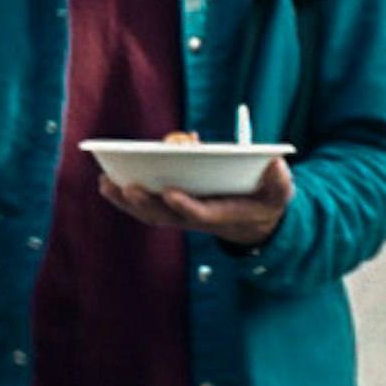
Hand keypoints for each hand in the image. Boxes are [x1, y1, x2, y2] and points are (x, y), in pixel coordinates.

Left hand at [100, 158, 293, 251]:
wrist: (256, 221)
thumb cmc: (266, 199)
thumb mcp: (280, 190)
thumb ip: (279, 181)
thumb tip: (274, 165)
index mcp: (224, 214)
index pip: (201, 214)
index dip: (185, 206)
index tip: (171, 192)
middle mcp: (198, 218)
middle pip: (166, 216)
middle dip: (146, 203)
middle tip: (127, 186)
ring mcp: (182, 216)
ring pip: (150, 213)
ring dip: (127, 201)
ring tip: (105, 183)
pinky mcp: (172, 210)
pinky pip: (145, 206)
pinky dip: (126, 197)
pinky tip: (109, 182)